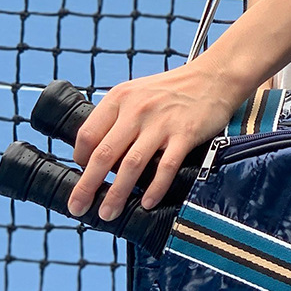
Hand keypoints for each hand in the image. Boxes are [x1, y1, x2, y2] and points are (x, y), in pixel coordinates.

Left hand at [66, 56, 242, 219]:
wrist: (213, 78)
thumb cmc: (173, 89)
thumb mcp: (137, 93)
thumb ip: (118, 118)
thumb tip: (100, 153)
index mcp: (119, 99)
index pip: (88, 134)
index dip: (81, 159)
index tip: (83, 173)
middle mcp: (136, 110)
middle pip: (104, 154)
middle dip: (87, 185)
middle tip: (77, 206)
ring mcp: (161, 123)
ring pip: (131, 165)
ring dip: (117, 193)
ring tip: (108, 212)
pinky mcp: (185, 134)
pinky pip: (166, 167)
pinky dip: (155, 187)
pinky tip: (147, 202)